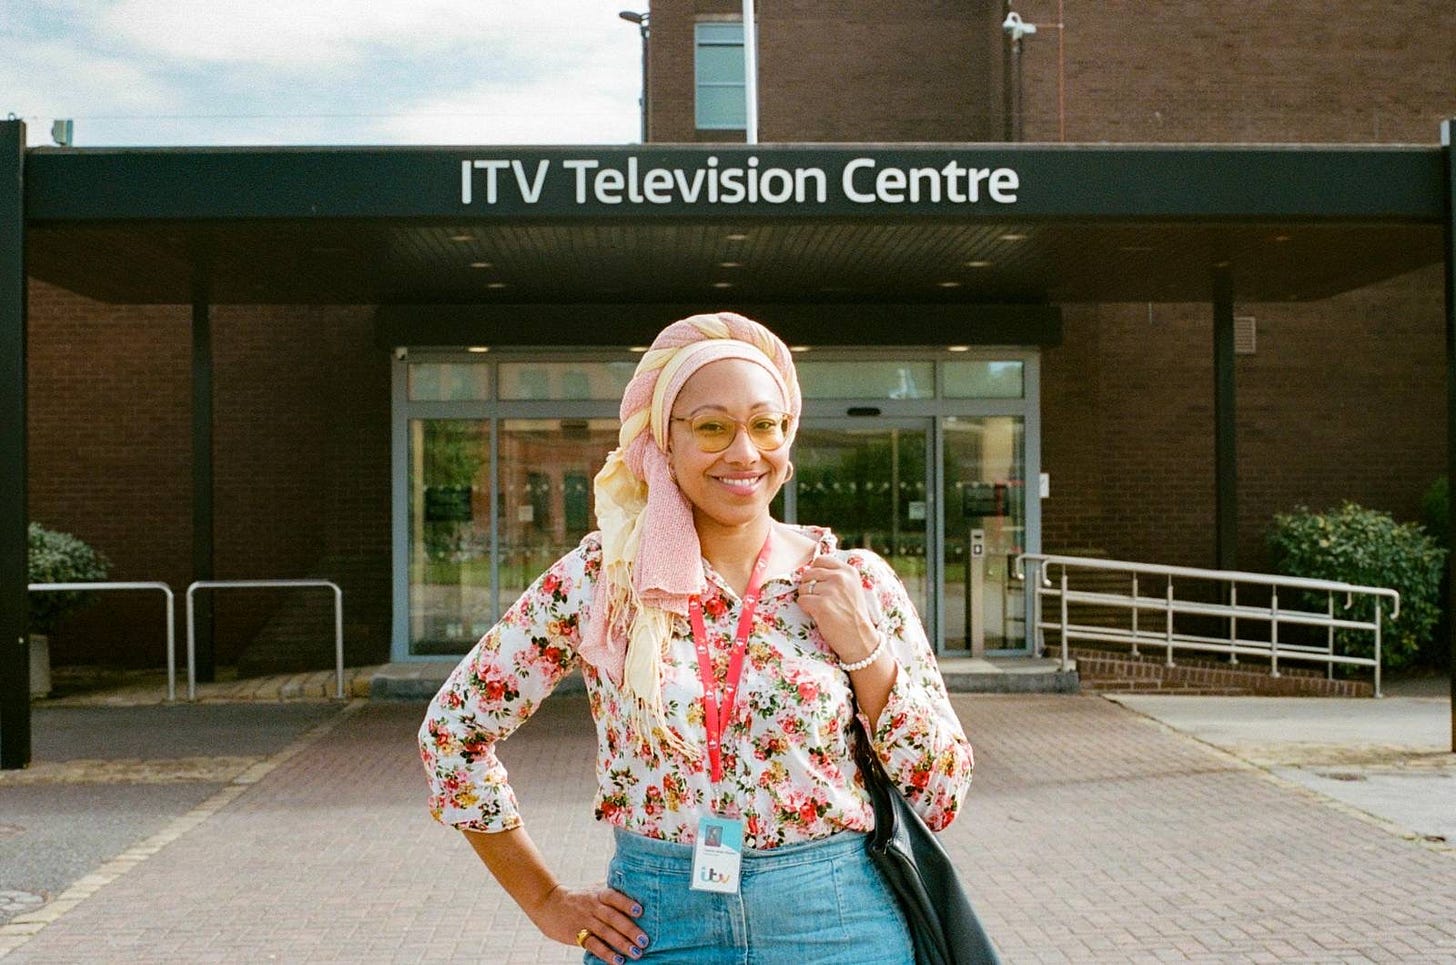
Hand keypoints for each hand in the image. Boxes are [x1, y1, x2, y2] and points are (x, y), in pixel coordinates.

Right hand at [530, 884, 648, 962]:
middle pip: (612, 917)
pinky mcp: (576, 935)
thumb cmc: (579, 897)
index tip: (640, 911)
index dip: (626, 903)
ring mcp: (584, 921)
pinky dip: (606, 953)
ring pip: (605, 933)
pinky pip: (593, 945)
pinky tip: (617, 960)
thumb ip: (611, 891)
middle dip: (629, 929)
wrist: (548, 904)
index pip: (614, 897)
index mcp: (598, 894)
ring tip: (636, 952)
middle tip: (644, 940)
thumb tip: (638, 889)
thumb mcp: (593, 889)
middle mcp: (592, 906)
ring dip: (621, 944)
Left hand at [798, 555, 879, 666]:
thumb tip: (809, 569)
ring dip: (807, 599)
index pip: (820, 560)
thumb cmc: (853, 615)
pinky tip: (817, 615)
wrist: (860, 639)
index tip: (820, 585)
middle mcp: (841, 577)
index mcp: (849, 571)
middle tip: (820, 600)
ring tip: (820, 608)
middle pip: (808, 573)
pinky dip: (806, 609)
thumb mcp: (852, 588)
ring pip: (803, 588)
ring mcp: (831, 590)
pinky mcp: (822, 604)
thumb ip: (836, 576)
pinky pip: (802, 600)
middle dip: (809, 586)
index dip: (815, 573)